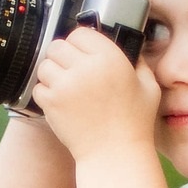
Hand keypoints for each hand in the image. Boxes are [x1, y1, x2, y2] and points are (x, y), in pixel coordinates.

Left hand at [31, 26, 160, 160]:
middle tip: (71, 69)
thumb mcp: (149, 87)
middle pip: (57, 45)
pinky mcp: (52, 103)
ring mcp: (65, 85)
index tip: (83, 52)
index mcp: (110, 59)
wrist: (115, 155)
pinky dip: (46, 92)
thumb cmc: (134, 124)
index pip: (80, 33)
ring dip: (52, 72)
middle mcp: (85, 68)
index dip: (81, 42)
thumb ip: (139, 62)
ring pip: (45, 64)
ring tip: (65, 85)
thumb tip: (130, 47)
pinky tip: (61, 100)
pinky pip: (39, 86)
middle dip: (63, 56)